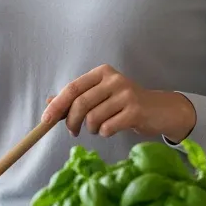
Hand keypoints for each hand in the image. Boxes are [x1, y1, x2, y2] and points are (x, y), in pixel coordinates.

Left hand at [40, 64, 196, 142]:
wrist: (159, 110)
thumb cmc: (125, 104)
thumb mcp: (100, 96)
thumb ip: (76, 98)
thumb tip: (49, 102)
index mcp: (102, 73)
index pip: (73, 88)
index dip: (57, 105)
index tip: (45, 120)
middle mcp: (114, 80)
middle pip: (80, 103)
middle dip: (71, 121)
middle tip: (72, 132)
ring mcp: (126, 94)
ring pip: (93, 118)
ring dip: (91, 128)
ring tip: (98, 128)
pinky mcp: (135, 111)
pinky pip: (108, 127)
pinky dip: (104, 133)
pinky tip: (111, 129)